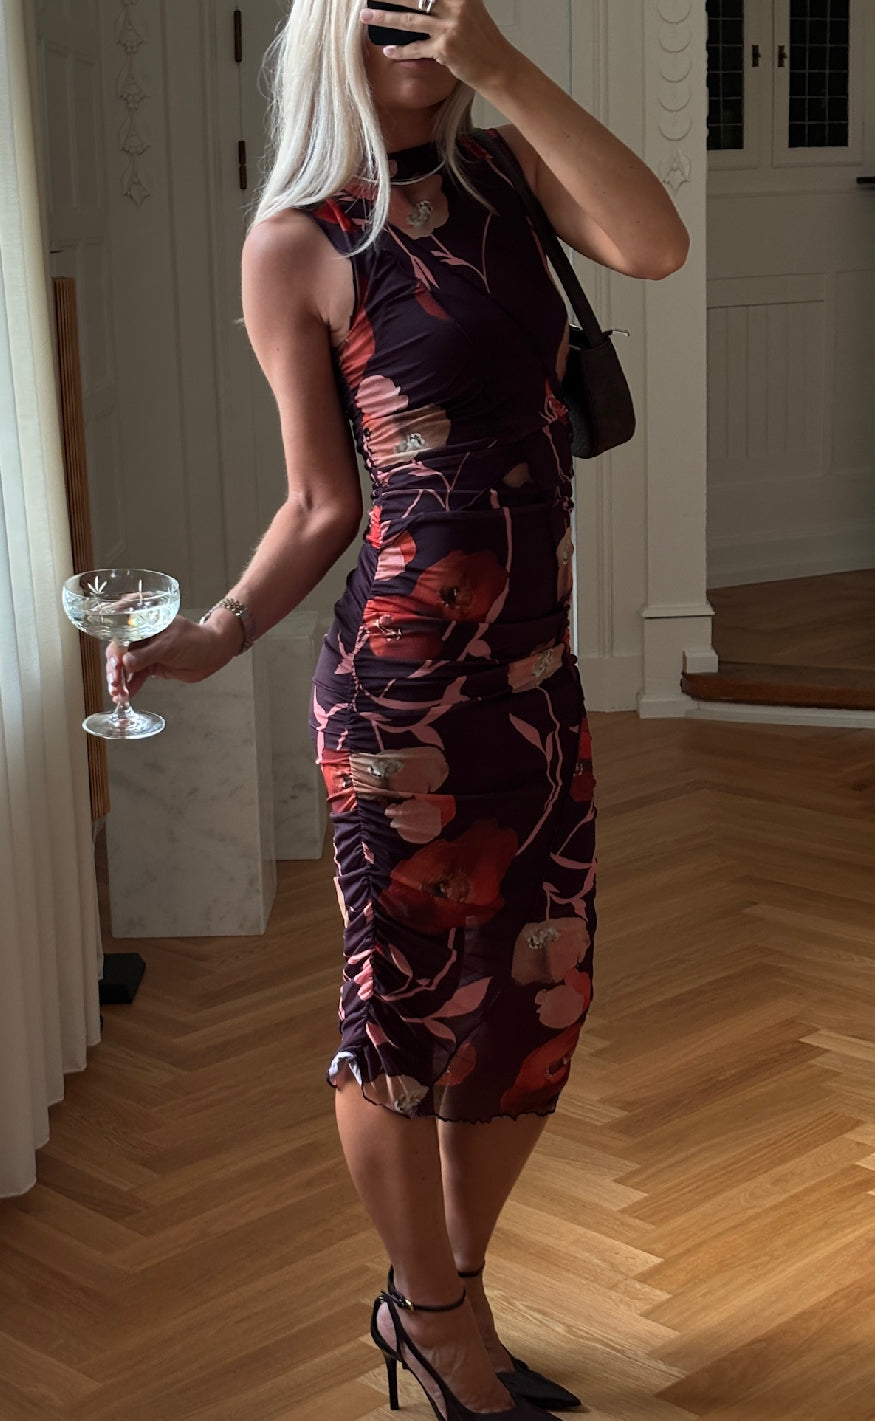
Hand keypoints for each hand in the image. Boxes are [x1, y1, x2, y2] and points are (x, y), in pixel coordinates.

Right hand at [105, 615, 238, 703]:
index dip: (115, 653)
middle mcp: (142, 638)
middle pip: (120, 654)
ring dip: (121, 682)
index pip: (120, 637)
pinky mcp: (152, 667)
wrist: (213, 653)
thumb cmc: (194, 640)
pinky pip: (137, 677)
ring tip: (118, 694)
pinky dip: (130, 686)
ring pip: (127, 668)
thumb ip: (146, 655)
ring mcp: (146, 653)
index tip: (114, 666)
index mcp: (143, 625)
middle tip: (114, 684)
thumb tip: (125, 663)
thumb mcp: (168, 646)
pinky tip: (124, 696)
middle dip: (115, 670)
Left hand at [361, 0, 518, 91]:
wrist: (498, 66)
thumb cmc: (482, 40)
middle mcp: (455, 6)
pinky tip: (387, 49)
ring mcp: (449, 28)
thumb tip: (424, 0)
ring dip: (383, 18)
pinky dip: (400, 50)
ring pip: (408, 20)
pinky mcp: (444, 49)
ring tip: (366, 17)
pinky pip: (415, 48)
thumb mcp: (470, 9)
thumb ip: (449, 1)